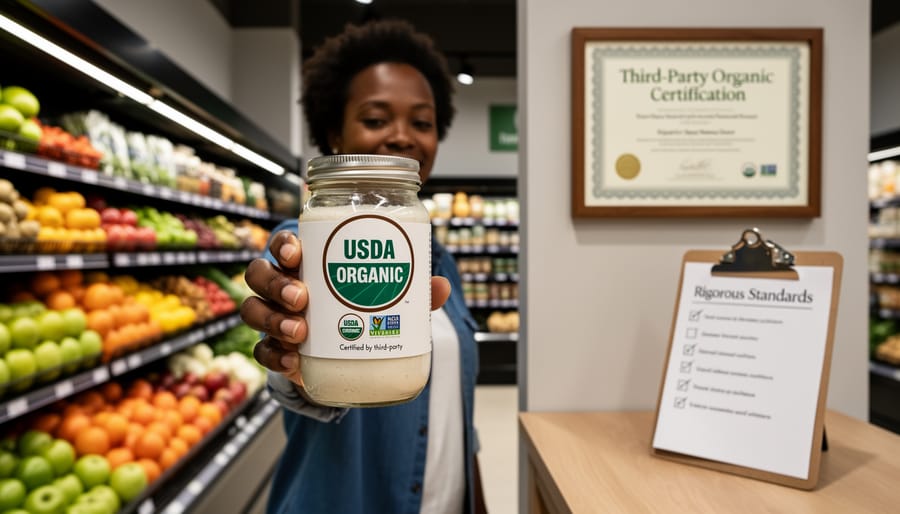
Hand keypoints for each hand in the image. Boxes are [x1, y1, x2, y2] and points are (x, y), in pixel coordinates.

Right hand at [240, 230, 450, 386]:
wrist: (346, 354)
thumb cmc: (362, 309)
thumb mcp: (388, 299)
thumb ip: (410, 292)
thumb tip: (440, 285)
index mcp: (306, 263)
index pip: (283, 244)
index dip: (283, 244)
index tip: (298, 253)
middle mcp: (282, 286)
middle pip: (258, 274)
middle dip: (276, 284)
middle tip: (301, 298)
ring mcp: (274, 318)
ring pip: (253, 310)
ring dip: (271, 320)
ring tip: (300, 332)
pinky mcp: (276, 350)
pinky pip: (262, 352)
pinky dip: (274, 357)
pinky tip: (292, 362)